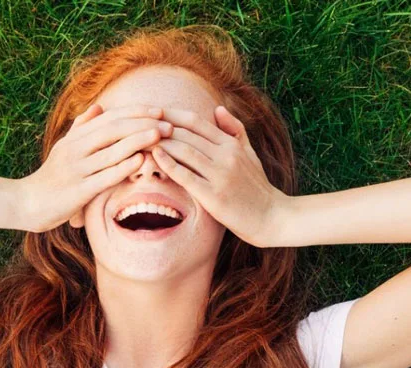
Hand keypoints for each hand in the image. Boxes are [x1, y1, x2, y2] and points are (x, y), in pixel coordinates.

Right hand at [17, 103, 171, 232]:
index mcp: (75, 138)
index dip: (135, 112)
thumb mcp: (64, 148)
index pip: (110, 118)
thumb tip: (98, 106)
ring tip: (161, 134)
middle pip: (113, 129)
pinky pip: (104, 176)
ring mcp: (76, 169)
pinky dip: (123, 167)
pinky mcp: (77, 191)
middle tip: (168, 123)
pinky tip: (141, 160)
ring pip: (111, 150)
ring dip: (138, 140)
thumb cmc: (51, 176)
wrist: (25, 203)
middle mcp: (75, 149)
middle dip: (143, 123)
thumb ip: (82, 128)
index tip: (159, 110)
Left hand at [151, 105, 290, 247]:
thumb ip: (235, 130)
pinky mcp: (214, 195)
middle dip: (160, 127)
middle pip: (186, 133)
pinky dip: (168, 164)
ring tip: (141, 139)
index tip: (153, 113)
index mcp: (232, 144)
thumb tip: (218, 108)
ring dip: (160, 143)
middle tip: (138, 124)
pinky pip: (186, 175)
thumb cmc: (258, 187)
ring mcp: (220, 175)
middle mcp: (226, 155)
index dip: (172, 115)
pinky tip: (154, 157)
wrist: (272, 217)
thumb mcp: (251, 154)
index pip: (196, 122)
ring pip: (184, 150)